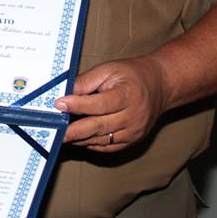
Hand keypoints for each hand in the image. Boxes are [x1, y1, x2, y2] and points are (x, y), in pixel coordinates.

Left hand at [55, 56, 169, 152]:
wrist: (160, 86)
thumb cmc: (132, 75)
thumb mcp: (109, 69)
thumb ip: (87, 81)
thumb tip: (65, 91)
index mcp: (128, 95)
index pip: (100, 104)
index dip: (78, 105)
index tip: (59, 103)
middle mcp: (133, 117)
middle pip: (99, 126)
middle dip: (75, 130)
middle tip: (56, 130)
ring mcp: (134, 132)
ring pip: (102, 140)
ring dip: (80, 138)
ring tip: (62, 135)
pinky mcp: (132, 141)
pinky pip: (108, 147)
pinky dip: (91, 144)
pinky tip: (79, 138)